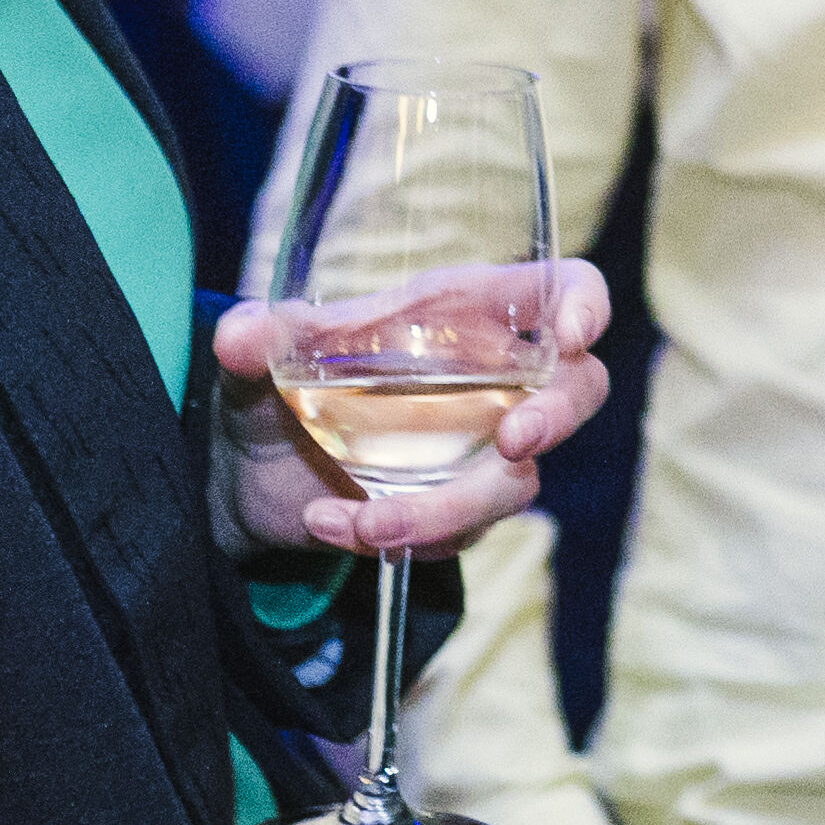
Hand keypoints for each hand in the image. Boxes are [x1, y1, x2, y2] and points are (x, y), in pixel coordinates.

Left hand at [210, 258, 615, 562]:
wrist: (249, 479)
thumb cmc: (274, 391)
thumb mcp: (257, 361)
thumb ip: (254, 341)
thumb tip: (240, 337)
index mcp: (461, 314)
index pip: (558, 289)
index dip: (584, 304)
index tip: (575, 334)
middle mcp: (488, 379)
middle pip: (577, 389)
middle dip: (557, 417)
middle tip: (513, 442)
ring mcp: (480, 450)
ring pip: (514, 483)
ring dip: (444, 509)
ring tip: (362, 519)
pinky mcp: (457, 511)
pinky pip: (459, 533)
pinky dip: (397, 535)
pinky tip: (329, 522)